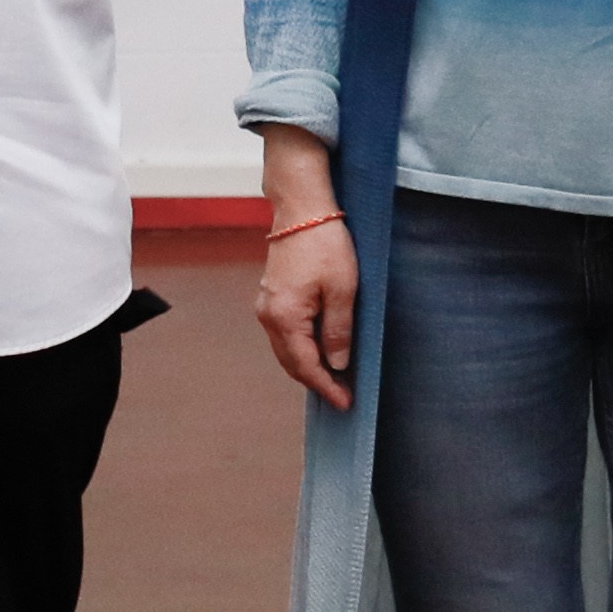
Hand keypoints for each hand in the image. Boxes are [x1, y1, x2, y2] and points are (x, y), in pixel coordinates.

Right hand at [249, 209, 359, 413]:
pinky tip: (321, 349)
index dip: (327, 387)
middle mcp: (268, 316)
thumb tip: (337, 364)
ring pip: (286, 350)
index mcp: (284, 317)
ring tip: (336, 377)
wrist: (302, 209)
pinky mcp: (271, 296)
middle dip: (317, 381)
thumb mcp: (343, 290)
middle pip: (291, 363)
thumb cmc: (325, 244)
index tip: (346, 402)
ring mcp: (266, 306)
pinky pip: (285, 334)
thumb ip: (339, 331)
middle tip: (343, 395)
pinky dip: (302, 348)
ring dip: (309, 366)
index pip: (306, 366)